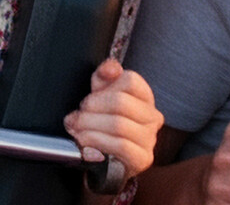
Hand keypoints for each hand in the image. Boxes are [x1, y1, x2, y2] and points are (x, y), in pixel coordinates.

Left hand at [63, 59, 163, 178]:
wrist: (105, 161)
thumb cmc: (103, 124)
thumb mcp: (101, 96)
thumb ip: (104, 76)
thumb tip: (110, 67)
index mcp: (144, 97)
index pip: (130, 80)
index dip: (104, 88)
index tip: (89, 98)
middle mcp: (152, 116)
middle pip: (121, 102)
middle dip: (92, 108)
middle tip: (77, 117)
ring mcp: (150, 139)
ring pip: (119, 125)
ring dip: (90, 127)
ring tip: (77, 130)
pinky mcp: (143, 159)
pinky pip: (120, 146)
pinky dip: (98, 142)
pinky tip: (85, 144)